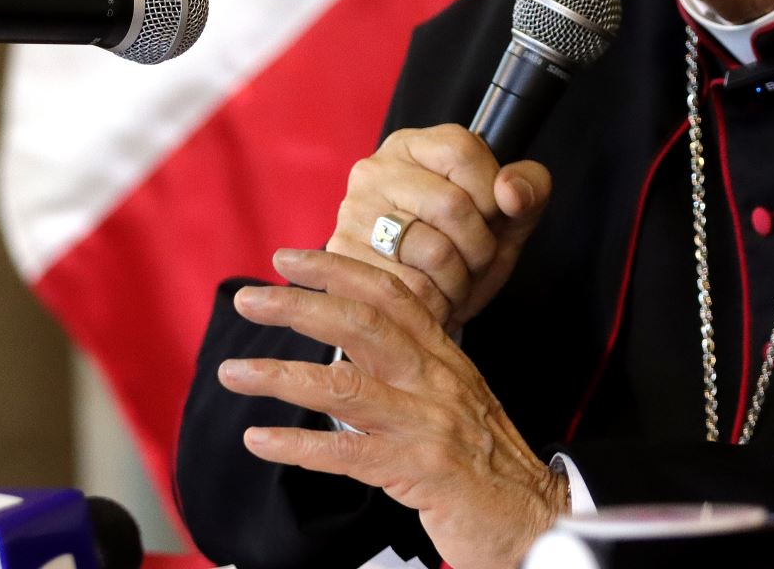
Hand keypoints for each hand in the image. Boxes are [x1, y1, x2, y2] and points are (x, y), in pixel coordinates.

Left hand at [221, 248, 568, 568]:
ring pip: (347, 386)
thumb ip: (410, 370)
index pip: (390, 295)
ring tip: (235, 371)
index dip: (338, 270)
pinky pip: (349, 452)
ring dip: (282, 375)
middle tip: (249, 298)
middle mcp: (437, 380)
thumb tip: (352, 347)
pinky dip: (299, 444)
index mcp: (444, 358)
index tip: (289, 258)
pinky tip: (261, 439)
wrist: (537, 514)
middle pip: (363, 325)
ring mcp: (429, 423)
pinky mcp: (420, 470)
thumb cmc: (489, 463)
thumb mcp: (455, 400)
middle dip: (300, 305)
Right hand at [327, 124, 551, 328]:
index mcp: (417, 145)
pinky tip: (431, 298)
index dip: (490, 194)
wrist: (426, 305)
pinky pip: (408, 289)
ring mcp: (354, 213)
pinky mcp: (343, 258)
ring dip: (459, 281)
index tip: (490, 217)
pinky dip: (435, 303)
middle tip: (475, 261)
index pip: (463, 152)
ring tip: (453, 281)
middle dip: (480, 247)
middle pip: (451, 205)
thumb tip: (511, 192)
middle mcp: (376, 170)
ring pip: (433, 252)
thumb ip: (529, 190)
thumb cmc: (466, 249)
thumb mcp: (509, 217)